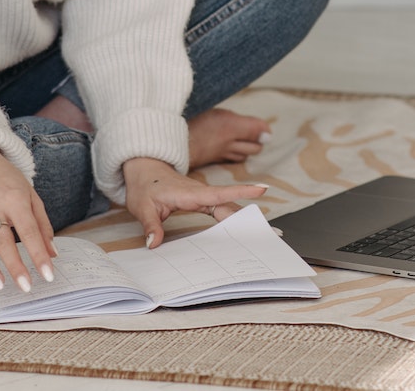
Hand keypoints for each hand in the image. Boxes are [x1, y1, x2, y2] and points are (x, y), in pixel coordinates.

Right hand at [0, 145, 56, 290]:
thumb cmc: (7, 180)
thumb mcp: (30, 195)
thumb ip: (42, 224)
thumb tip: (53, 253)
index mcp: (14, 199)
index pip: (29, 231)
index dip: (38, 254)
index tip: (48, 274)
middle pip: (3, 241)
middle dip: (15, 266)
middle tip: (26, 287)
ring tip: (0, 286)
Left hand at [122, 156, 267, 247]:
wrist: (145, 170)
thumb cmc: (144, 186)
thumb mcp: (142, 206)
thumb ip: (150, 225)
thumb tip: (154, 243)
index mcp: (190, 193)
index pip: (219, 193)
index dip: (241, 192)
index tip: (262, 190)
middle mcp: (201, 193)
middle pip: (230, 205)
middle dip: (251, 216)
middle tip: (272, 232)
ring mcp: (203, 196)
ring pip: (228, 207)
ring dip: (245, 218)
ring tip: (266, 232)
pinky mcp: (203, 200)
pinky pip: (222, 208)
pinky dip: (234, 217)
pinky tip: (244, 227)